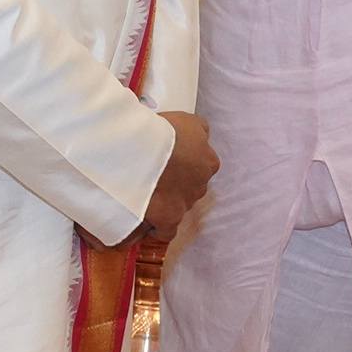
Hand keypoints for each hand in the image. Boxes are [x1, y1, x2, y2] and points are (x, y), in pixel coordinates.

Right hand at [140, 111, 218, 240]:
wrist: (146, 152)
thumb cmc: (166, 132)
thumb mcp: (189, 121)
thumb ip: (198, 129)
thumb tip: (200, 133)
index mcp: (208, 161)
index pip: (201, 163)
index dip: (184, 162)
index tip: (168, 158)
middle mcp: (201, 185)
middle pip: (190, 186)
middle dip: (175, 182)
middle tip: (154, 173)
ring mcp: (186, 204)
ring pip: (178, 205)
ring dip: (165, 200)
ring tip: (142, 194)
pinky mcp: (169, 219)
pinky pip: (166, 230)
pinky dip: (156, 227)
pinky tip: (144, 222)